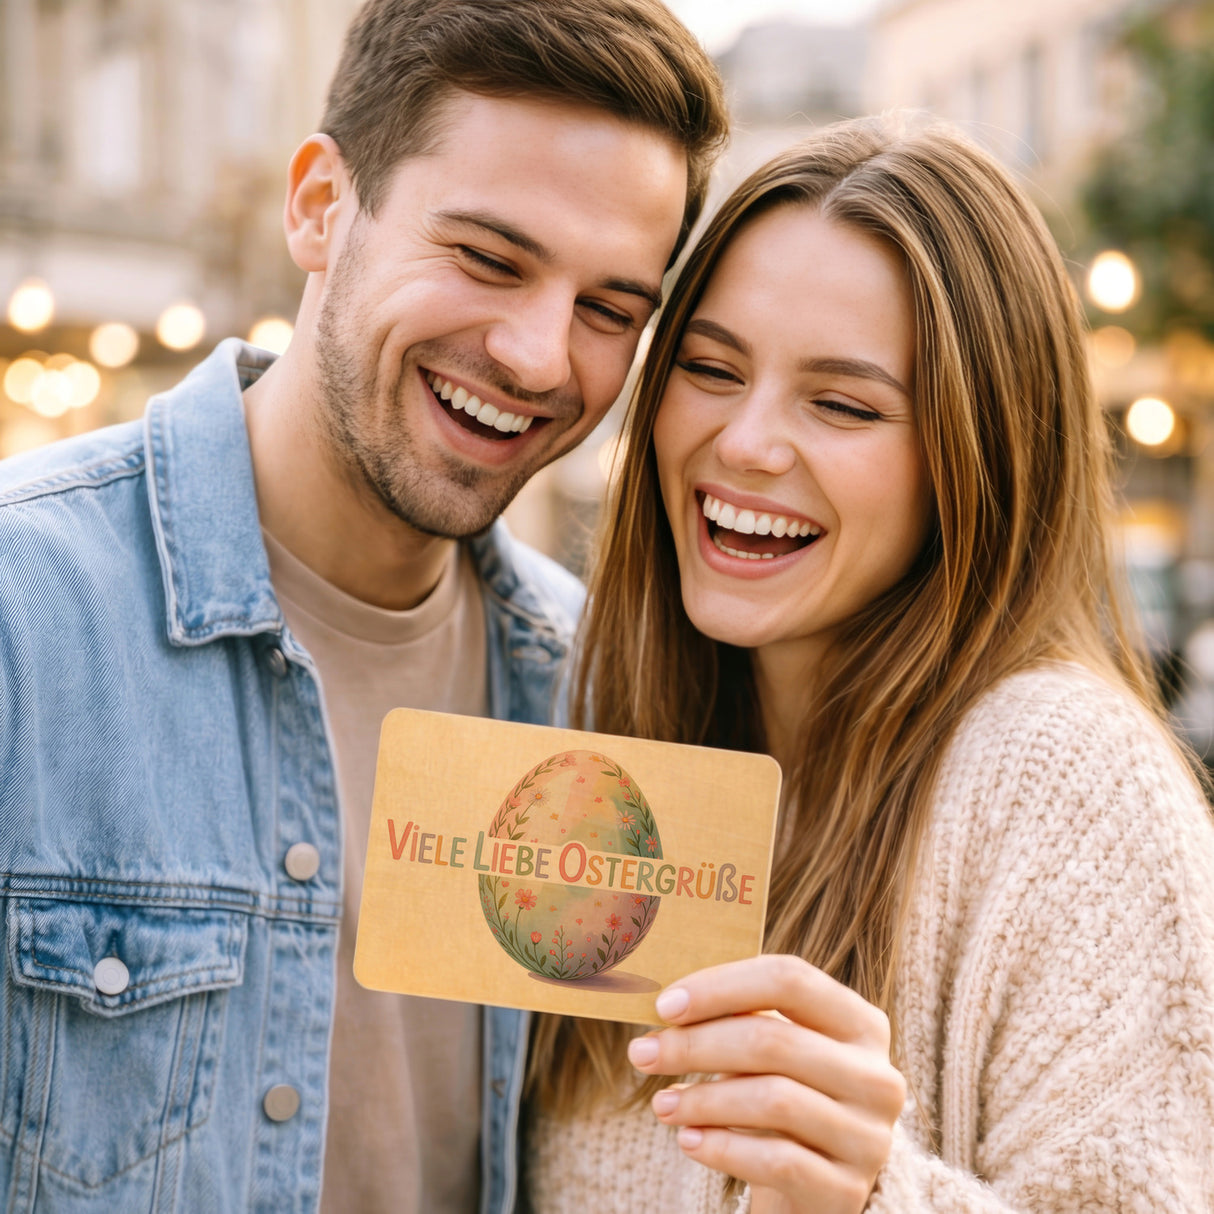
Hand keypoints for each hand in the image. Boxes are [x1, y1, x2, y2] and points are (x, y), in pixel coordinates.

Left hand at [626, 954, 904, 1213]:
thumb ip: (739, 1018)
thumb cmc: (781, 1096)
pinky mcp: (847, 1189)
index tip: (665, 1004)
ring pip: (774, 1100)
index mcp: (860, 1022)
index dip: (721, 986)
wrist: (814, 1185)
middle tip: (643, 1053)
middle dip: (696, 1045)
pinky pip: (777, 1161)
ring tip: (661, 1103)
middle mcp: (876, 1075)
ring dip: (703, 1099)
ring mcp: (868, 1136)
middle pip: (774, 1040)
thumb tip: (667, 1002)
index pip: (789, 979)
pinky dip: (723, 1148)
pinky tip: (688, 1141)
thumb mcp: (774, 1051)